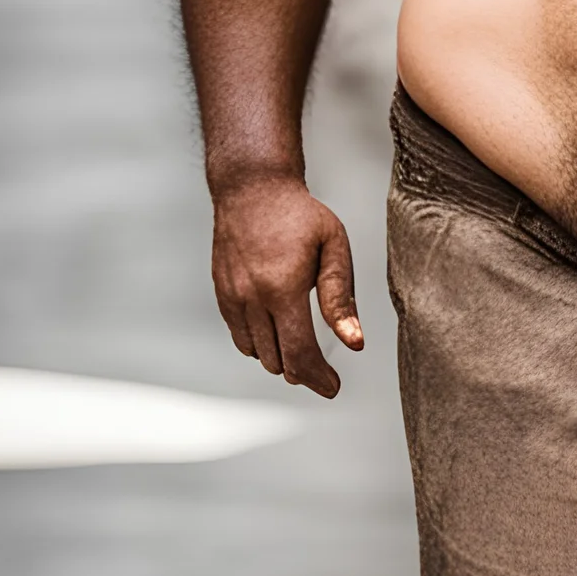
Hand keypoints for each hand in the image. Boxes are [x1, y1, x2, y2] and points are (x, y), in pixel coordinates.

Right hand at [210, 169, 362, 399]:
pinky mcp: (222, 295)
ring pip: (257, 354)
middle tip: (323, 371)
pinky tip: (277, 335)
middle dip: (304, 372)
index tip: (333, 387)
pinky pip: (240, 338)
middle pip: (278, 361)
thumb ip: (341, 298)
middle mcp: (252, 298)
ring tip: (302, 351)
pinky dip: (260, 345)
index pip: (300, 354)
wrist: (252, 189)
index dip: (319, 378)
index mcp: (283, 289)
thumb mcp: (334, 247)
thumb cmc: (297, 214)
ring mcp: (233, 298)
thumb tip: (354, 341)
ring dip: (281, 360)